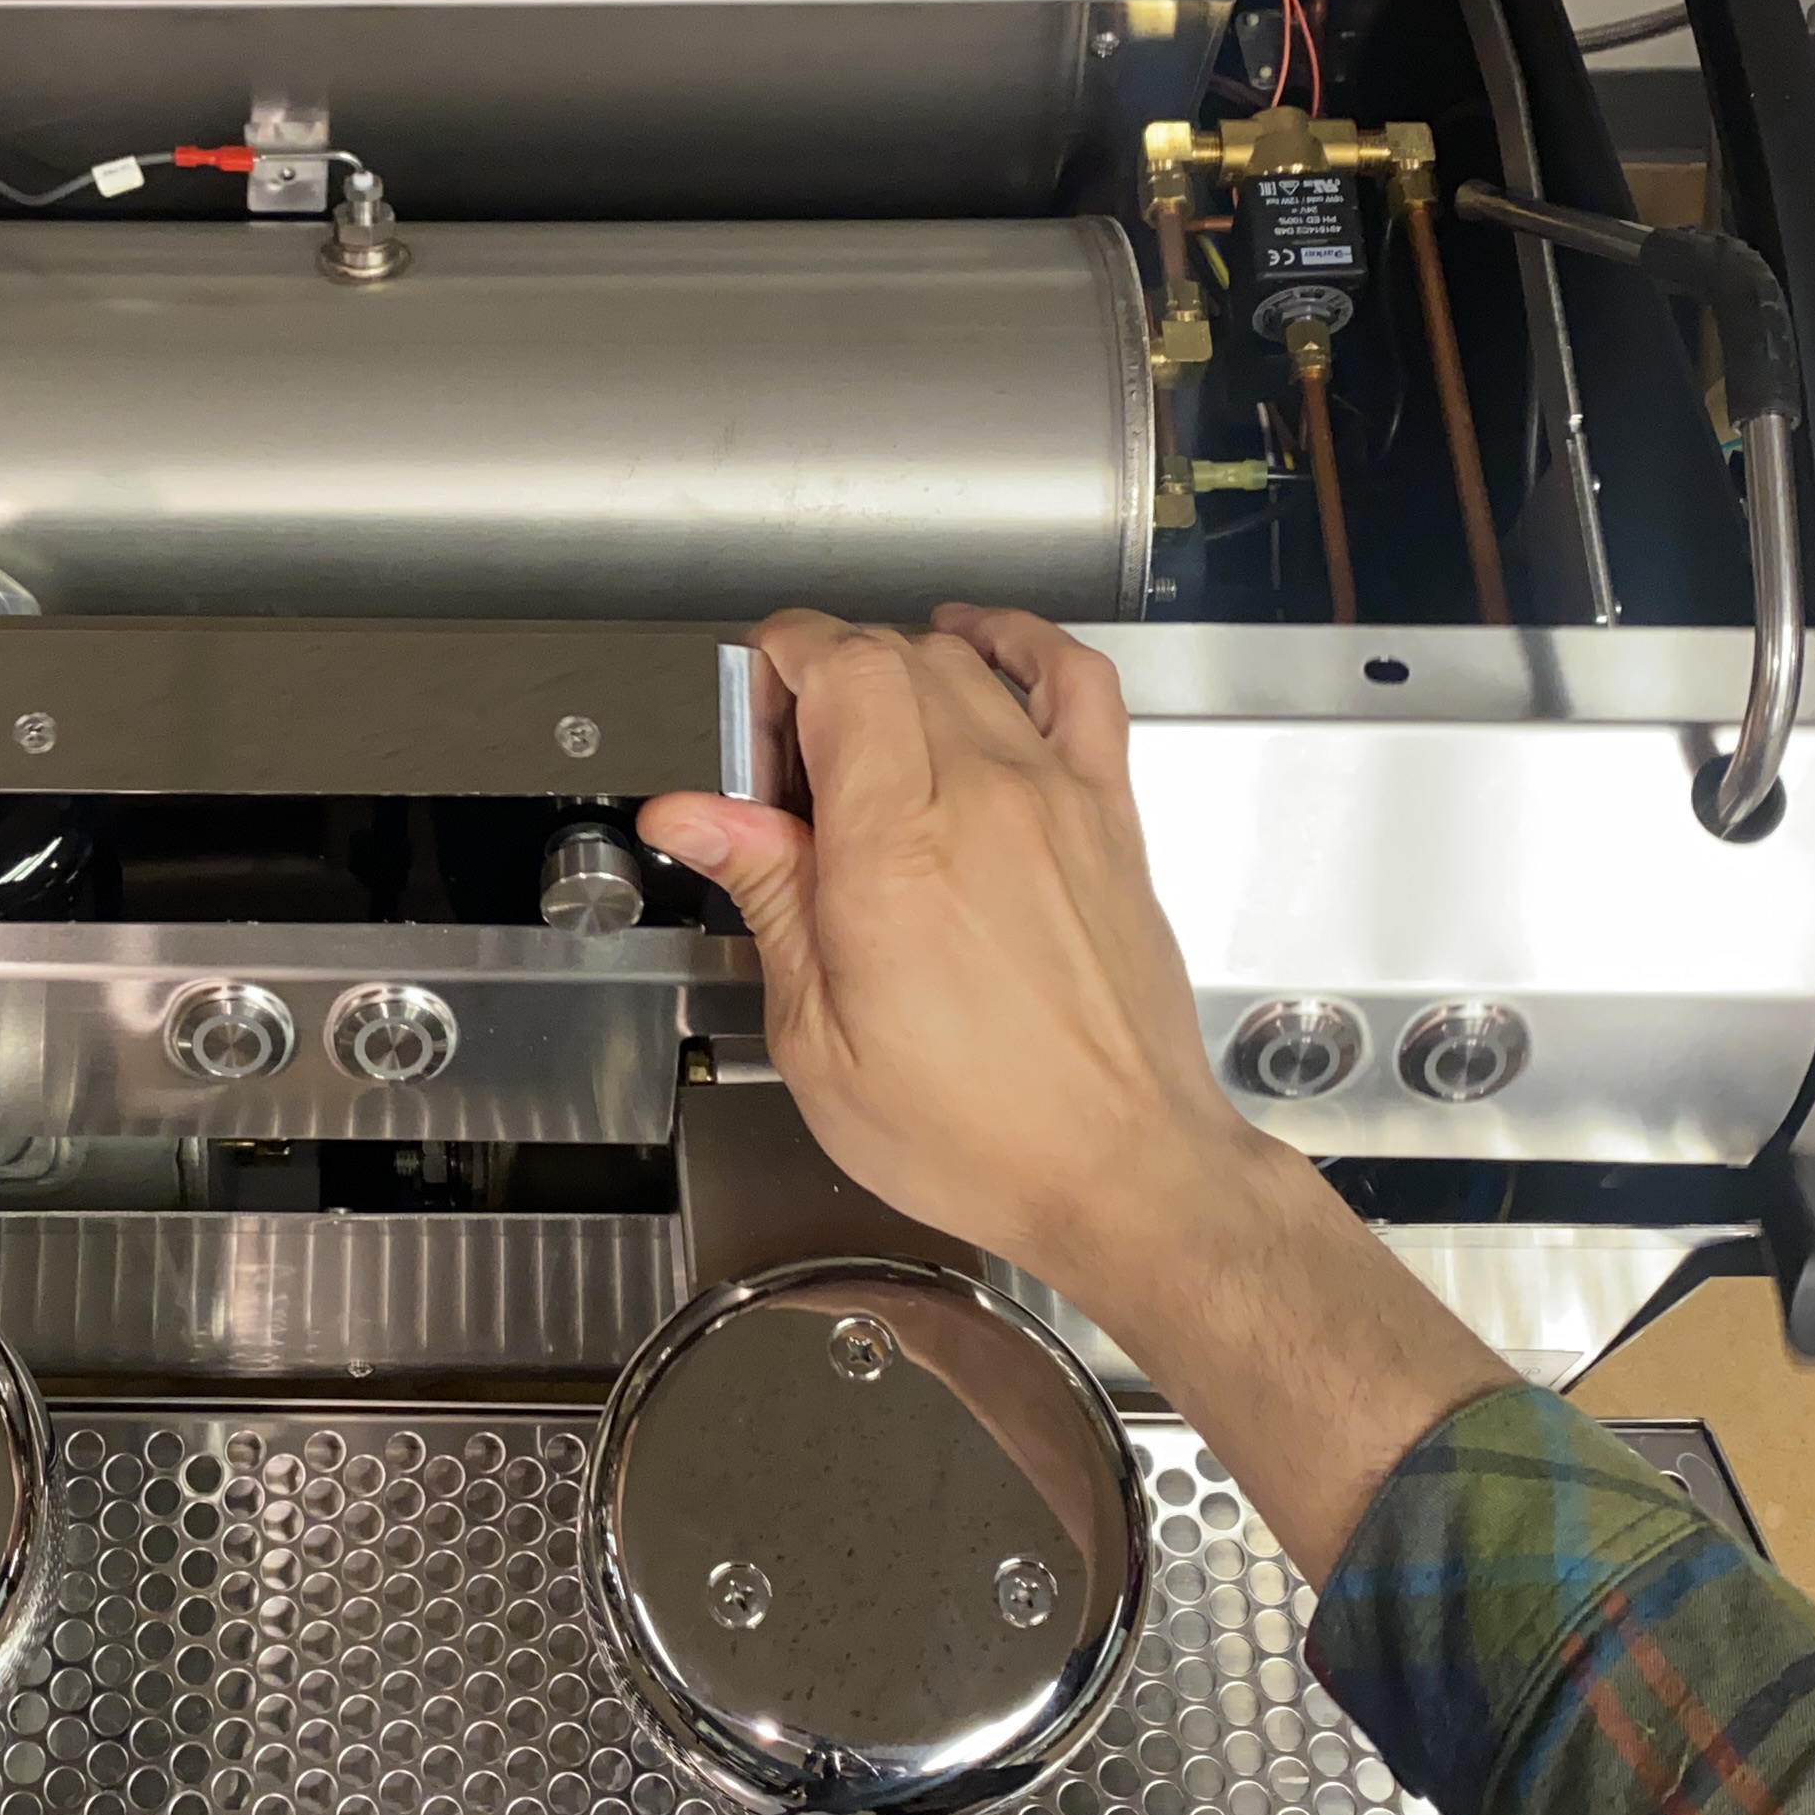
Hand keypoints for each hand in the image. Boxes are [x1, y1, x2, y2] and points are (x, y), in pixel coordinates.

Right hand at [639, 604, 1275, 1312]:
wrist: (1119, 1170)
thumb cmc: (979, 1131)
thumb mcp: (817, 1035)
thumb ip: (767, 895)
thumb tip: (694, 815)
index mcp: (895, 852)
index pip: (839, 668)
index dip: (781, 659)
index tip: (754, 700)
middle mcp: (984, 801)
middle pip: (892, 658)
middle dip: (820, 683)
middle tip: (789, 770)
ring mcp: (1056, 799)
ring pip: (966, 667)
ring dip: (896, 670)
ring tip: (861, 739)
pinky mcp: (1108, 816)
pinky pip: (1076, 684)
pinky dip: (1023, 644)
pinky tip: (981, 649)